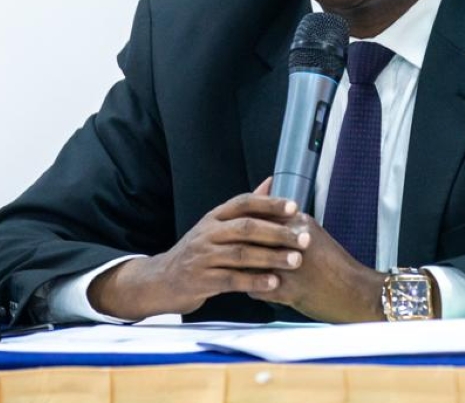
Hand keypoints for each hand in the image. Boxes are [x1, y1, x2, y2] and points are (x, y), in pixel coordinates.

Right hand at [88, 178, 309, 320]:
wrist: (161, 280)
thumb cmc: (198, 252)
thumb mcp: (216, 226)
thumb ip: (245, 207)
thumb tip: (271, 180)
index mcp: (214, 217)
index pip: (243, 203)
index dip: (269, 203)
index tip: (294, 207)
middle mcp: (207, 233)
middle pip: (246, 228)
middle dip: (278, 233)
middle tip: (304, 239)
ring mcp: (202, 257)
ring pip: (241, 254)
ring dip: (272, 257)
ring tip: (295, 261)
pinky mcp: (201, 281)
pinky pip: (232, 280)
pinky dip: (254, 281)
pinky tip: (273, 283)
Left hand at [246, 214, 386, 322]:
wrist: (356, 292)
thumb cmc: (336, 265)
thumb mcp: (314, 235)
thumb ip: (290, 225)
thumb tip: (269, 218)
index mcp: (300, 223)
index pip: (260, 216)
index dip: (244, 223)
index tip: (236, 230)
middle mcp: (293, 241)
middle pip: (251, 238)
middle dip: (238, 245)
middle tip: (231, 251)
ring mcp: (289, 266)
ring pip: (249, 263)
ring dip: (243, 268)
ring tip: (241, 271)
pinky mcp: (289, 290)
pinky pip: (257, 288)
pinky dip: (254, 289)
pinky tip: (257, 289)